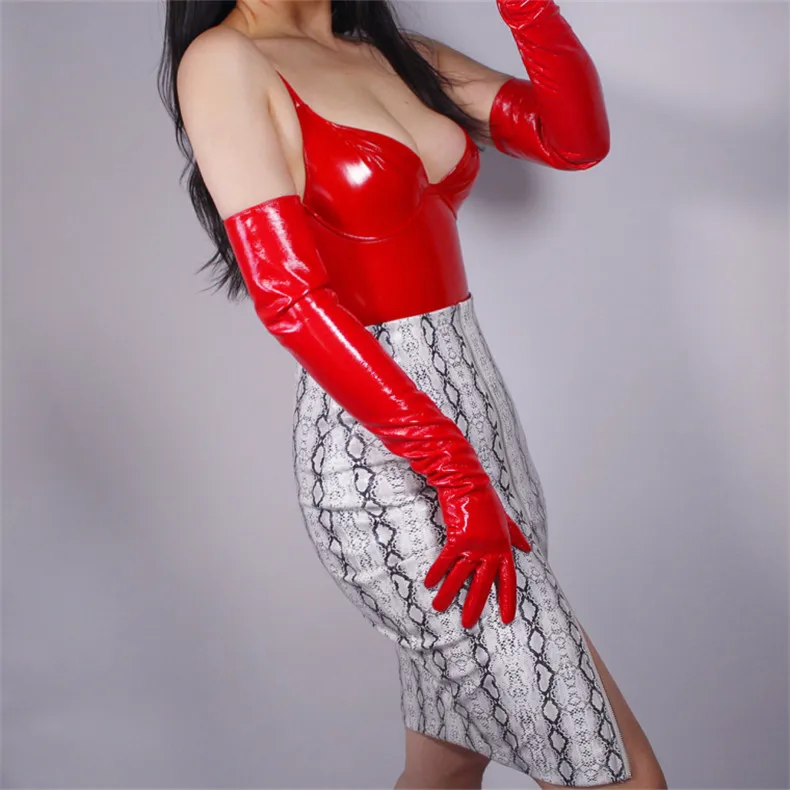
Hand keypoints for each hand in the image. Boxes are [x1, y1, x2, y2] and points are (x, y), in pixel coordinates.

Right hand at [424, 484, 531, 628]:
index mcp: (504, 548)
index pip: (508, 580)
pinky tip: (429, 584)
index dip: (507, 600)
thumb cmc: (485, 498)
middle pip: (482, 585)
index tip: (506, 618)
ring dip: (448, 593)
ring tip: (439, 607)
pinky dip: (437, 572)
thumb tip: (527, 547)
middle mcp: (490, 550)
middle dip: (474, 605)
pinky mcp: (458, 539)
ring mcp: (474, 546)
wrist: (467, 483)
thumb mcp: (506, 519)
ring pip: (460, 576)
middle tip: (467, 623)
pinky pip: (446, 561)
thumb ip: (515, 536)